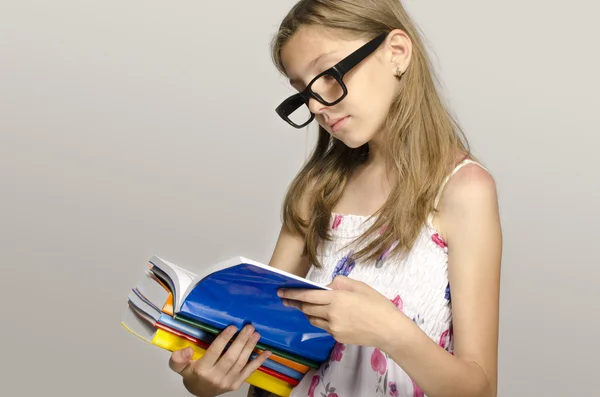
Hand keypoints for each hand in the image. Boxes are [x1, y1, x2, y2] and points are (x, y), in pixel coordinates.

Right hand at [168, 324, 271, 396]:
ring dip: (250, 347)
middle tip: (249, 327)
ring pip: (241, 362)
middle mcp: (216, 377)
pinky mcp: (237, 384)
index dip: (224, 338)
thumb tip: (187, 350)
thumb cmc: (192, 374)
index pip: (215, 351)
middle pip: (231, 356)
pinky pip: (249, 371)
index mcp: (202, 370)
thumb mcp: (180, 367)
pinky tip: (267, 352)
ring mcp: (228, 382)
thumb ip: (178, 359)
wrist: (200, 393)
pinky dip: (259, 361)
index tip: (233, 326)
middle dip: (241, 340)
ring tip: (256, 334)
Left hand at [278, 275, 406, 347]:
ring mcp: (333, 328)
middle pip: (307, 308)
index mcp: (337, 298)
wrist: (389, 330)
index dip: (292, 293)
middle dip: (295, 303)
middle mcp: (332, 314)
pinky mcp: (337, 337)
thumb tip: (326, 286)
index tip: (281, 292)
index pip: (308, 295)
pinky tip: (328, 316)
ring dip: (308, 312)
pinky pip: (324, 326)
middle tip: (286, 299)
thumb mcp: (360, 286)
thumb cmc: (378, 305)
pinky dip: (322, 320)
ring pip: (313, 319)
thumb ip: (339, 283)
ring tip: (307, 306)